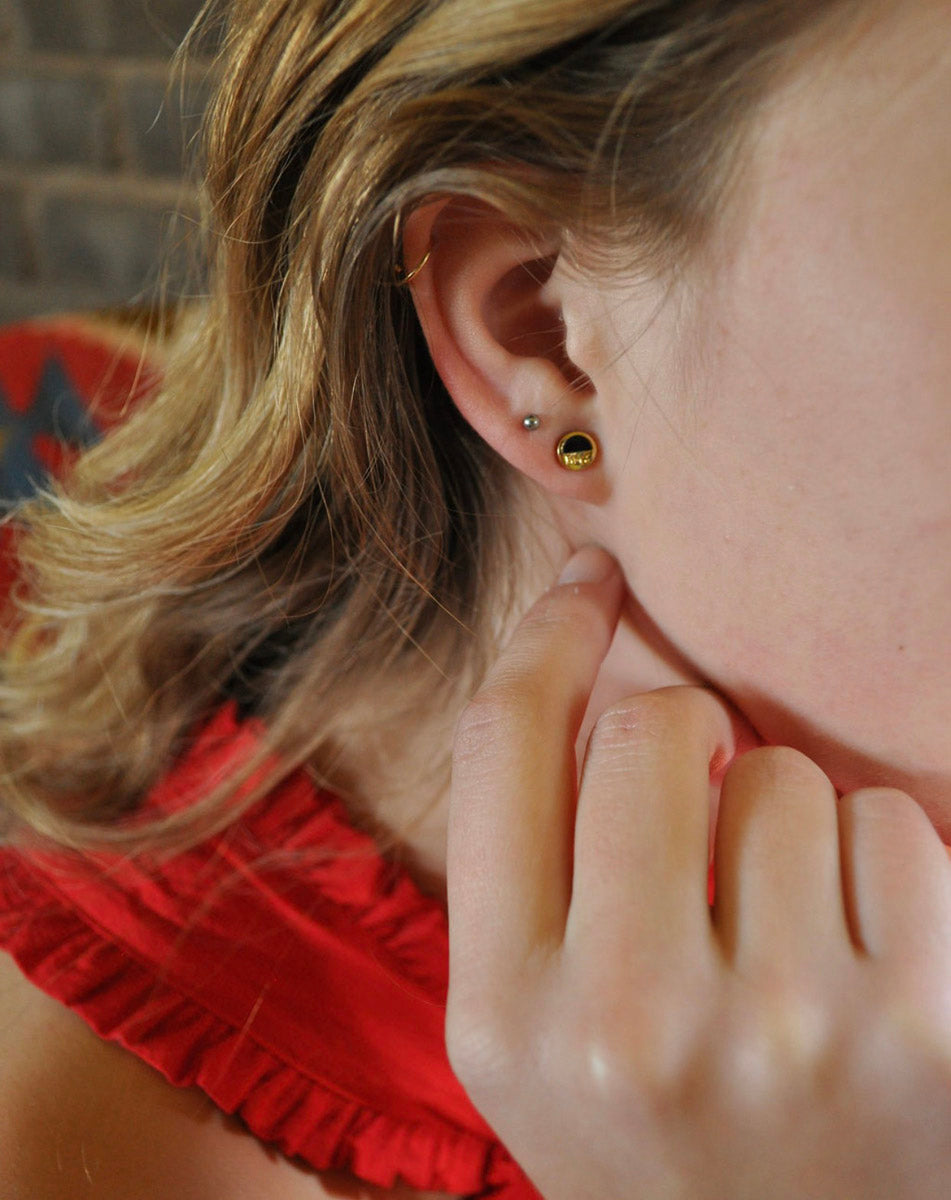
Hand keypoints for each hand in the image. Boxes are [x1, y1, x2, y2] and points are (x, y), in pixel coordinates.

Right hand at [446, 547, 950, 1199]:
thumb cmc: (653, 1135)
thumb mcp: (531, 1030)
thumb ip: (532, 862)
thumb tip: (592, 652)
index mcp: (506, 1015)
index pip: (503, 743)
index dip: (544, 632)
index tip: (587, 578)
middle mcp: (630, 1024)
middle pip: (653, 726)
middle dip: (680, 739)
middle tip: (695, 821)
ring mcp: (785, 1029)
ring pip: (784, 774)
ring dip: (780, 821)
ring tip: (778, 935)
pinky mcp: (921, 1030)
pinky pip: (889, 826)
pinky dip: (875, 865)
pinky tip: (857, 960)